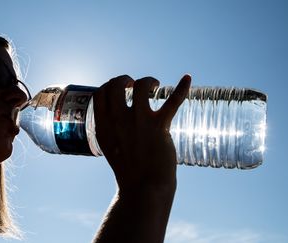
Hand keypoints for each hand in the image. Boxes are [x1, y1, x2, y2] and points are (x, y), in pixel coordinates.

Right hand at [93, 75, 190, 192]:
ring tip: (155, 86)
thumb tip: (114, 110)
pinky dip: (182, 88)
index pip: (100, 94)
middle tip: (134, 85)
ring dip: (149, 81)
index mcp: (103, 126)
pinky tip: (188, 78)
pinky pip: (173, 101)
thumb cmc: (128, 168)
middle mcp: (118, 121)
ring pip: (142, 86)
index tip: (119, 89)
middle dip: (125, 79)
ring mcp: (139, 122)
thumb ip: (109, 127)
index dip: (109, 86)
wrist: (143, 188)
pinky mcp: (159, 127)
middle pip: (116, 84)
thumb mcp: (109, 146)